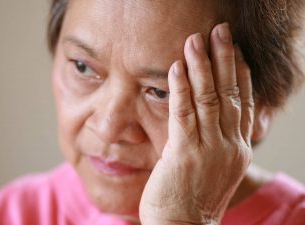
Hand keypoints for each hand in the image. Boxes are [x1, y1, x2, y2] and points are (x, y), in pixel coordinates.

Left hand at [139, 23, 253, 224]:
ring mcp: (208, 149)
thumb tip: (212, 121)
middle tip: (220, 31)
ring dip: (202, 66)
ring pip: (208, 98)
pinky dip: (180, 89)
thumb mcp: (215, 169)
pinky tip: (177, 68)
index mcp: (237, 149)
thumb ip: (217, 143)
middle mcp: (228, 145)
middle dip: (224, 59)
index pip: (243, 103)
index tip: (235, 50)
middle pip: (230, 93)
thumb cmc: (195, 199)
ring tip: (196, 40)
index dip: (239, 73)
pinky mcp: (184, 153)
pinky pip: (184, 114)